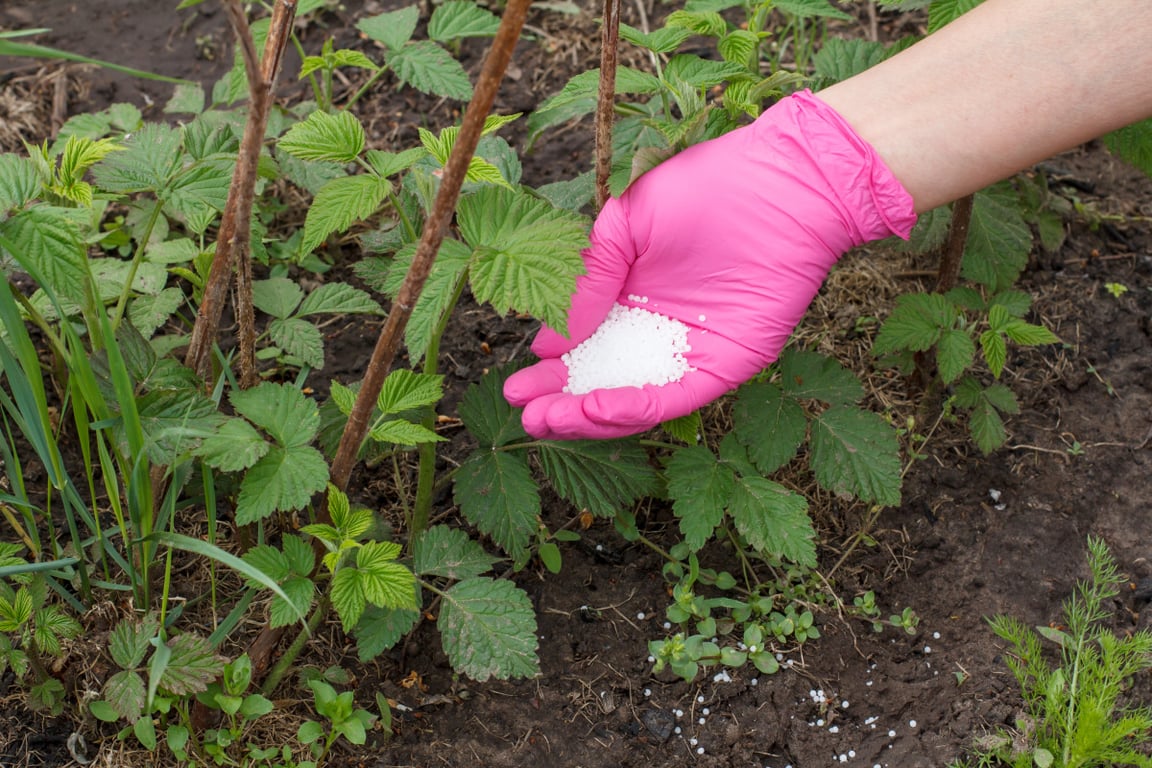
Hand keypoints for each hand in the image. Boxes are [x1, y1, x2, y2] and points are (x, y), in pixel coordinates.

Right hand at [503, 90, 915, 439]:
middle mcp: (657, 332)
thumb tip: (551, 340)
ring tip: (547, 420)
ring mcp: (689, 352)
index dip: (550, 370)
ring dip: (588, 415)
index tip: (518, 383)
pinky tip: (595, 409)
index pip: (583, 346)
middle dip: (560, 402)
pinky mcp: (724, 366)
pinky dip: (633, 408)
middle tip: (524, 414)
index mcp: (630, 297)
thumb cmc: (705, 188)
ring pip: (633, 398)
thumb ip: (589, 278)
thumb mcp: (626, 224)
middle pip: (602, 380)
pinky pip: (674, 398)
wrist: (781, 184)